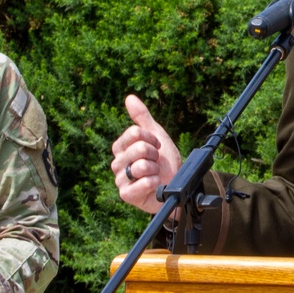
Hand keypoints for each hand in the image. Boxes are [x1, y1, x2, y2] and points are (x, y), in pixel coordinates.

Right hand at [111, 94, 182, 213]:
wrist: (177, 182)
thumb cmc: (164, 160)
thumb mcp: (156, 135)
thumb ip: (142, 117)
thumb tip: (129, 97)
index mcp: (120, 147)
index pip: (134, 133)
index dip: (151, 138)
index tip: (157, 146)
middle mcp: (117, 163)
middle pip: (139, 148)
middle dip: (155, 154)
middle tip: (156, 162)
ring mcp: (120, 180)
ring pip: (141, 165)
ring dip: (155, 169)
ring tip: (155, 174)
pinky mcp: (127, 195)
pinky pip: (143, 182)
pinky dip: (154, 182)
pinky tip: (155, 185)